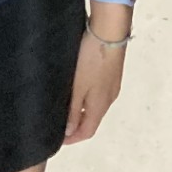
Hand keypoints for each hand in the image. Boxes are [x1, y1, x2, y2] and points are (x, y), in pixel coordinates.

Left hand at [64, 27, 126, 143]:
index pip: (87, 131)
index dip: (73, 138)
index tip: (58, 139)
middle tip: (60, 124)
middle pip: (92, 120)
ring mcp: (112, 85)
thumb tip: (70, 132)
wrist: (110, 32)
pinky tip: (78, 89)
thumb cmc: (92, 59)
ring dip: (82, 111)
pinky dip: (88, 99)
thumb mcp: (78, 86)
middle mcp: (109, 99)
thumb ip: (73, 109)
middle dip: (77, 125)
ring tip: (66, 107)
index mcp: (100, 105)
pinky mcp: (112, 73)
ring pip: (96, 106)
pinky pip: (99, 94)